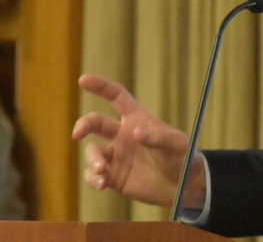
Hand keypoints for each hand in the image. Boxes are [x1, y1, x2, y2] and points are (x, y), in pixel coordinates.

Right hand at [72, 74, 205, 208]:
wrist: (182, 186)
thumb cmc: (182, 157)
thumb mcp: (176, 145)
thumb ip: (158, 138)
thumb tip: (136, 132)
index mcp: (137, 119)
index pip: (116, 97)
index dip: (101, 86)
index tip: (83, 79)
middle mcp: (122, 134)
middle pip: (95, 122)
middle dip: (84, 124)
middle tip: (78, 133)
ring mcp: (116, 155)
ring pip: (93, 151)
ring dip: (93, 160)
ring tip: (102, 170)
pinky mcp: (113, 176)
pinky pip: (93, 175)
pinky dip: (93, 178)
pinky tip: (102, 183)